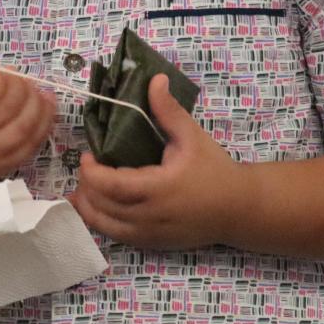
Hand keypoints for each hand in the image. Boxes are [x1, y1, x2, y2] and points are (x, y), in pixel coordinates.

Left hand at [67, 74, 254, 249]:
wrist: (239, 209)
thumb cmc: (215, 171)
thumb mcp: (192, 137)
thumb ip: (168, 111)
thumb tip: (155, 79)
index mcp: (158, 188)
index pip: (109, 185)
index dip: (90, 172)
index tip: (89, 156)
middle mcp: (150, 215)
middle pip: (101, 206)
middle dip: (86, 186)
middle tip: (87, 168)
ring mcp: (150, 234)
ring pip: (104, 225)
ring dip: (88, 207)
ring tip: (83, 188)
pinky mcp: (152, 244)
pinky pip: (116, 236)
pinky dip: (101, 222)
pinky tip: (96, 208)